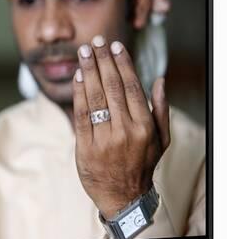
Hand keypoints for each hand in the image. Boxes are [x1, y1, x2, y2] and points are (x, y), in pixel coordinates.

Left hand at [72, 35, 170, 219]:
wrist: (123, 196)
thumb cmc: (142, 164)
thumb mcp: (161, 140)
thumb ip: (160, 109)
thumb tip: (159, 80)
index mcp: (144, 126)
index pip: (132, 87)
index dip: (122, 64)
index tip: (115, 46)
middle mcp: (125, 130)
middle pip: (111, 87)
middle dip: (102, 61)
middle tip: (95, 42)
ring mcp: (104, 139)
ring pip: (95, 97)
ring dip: (88, 71)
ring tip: (83, 52)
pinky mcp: (85, 146)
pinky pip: (81, 114)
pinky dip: (78, 93)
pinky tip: (77, 76)